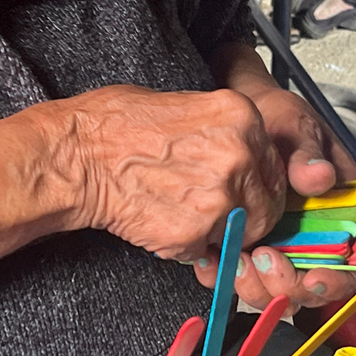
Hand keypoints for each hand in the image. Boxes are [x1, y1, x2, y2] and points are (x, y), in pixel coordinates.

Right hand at [63, 83, 286, 261]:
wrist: (78, 157)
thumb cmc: (116, 127)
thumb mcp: (185, 104)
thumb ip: (224, 131)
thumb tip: (242, 155)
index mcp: (242, 118)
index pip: (276, 166)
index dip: (259, 185)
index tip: (245, 193)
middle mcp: (240, 155)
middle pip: (269, 205)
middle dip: (246, 214)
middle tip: (216, 212)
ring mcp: (221, 197)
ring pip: (242, 233)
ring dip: (220, 233)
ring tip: (184, 214)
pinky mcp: (196, 232)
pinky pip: (208, 251)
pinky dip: (189, 246)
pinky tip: (165, 222)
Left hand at [195, 44, 355, 314]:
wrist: (238, 118)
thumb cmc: (278, 118)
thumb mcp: (297, 127)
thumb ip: (309, 154)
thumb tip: (321, 178)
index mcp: (344, 213)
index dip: (338, 282)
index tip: (313, 278)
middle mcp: (318, 238)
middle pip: (312, 289)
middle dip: (287, 287)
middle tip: (262, 261)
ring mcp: (283, 246)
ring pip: (276, 292)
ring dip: (255, 287)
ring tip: (234, 261)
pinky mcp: (250, 247)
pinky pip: (241, 277)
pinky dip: (225, 277)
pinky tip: (211, 261)